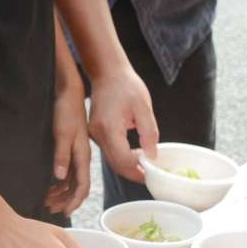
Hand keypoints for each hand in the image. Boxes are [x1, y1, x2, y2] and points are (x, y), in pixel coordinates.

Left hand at [44, 86, 90, 215]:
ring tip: (47, 200)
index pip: (82, 186)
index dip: (74, 201)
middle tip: (49, 209)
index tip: (65, 213)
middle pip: (77, 187)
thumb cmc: (66, 111)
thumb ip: (61, 155)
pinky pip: (67, 171)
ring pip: (71, 180)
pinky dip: (59, 181)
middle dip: (65, 200)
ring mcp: (77, 153)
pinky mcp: (71, 148)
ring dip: (61, 192)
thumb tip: (60, 177)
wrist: (69, 93)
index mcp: (82, 156)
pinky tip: (49, 184)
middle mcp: (82, 157)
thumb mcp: (62, 133)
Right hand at [88, 68, 159, 183]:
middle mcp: (98, 134)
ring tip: (145, 166)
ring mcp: (94, 134)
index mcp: (109, 128)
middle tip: (150, 175)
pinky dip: (121, 157)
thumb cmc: (126, 85)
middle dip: (133, 173)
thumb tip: (152, 155)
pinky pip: (108, 151)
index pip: (123, 159)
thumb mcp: (143, 106)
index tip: (152, 172)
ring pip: (111, 160)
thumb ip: (149, 132)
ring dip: (127, 166)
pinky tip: (135, 154)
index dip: (137, 170)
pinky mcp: (95, 132)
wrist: (107, 72)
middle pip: (115, 164)